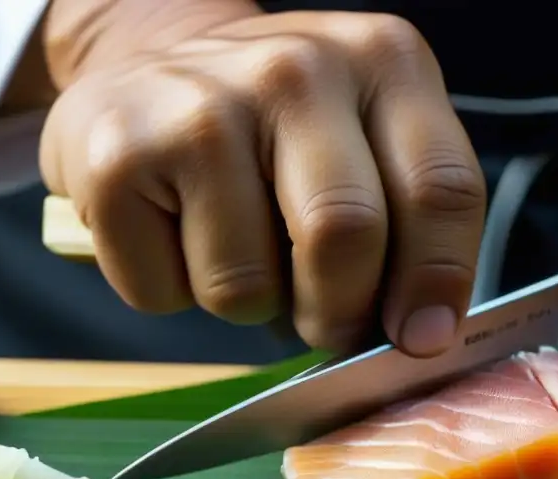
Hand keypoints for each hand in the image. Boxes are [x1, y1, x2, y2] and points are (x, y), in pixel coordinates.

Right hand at [40, 2, 485, 356]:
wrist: (150, 71)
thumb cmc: (277, 132)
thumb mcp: (370, 144)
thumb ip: (411, 223)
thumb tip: (422, 333)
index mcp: (382, 63)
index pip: (441, 189)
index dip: (438, 279)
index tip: (423, 336)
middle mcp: (296, 69)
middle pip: (346, 235)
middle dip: (339, 311)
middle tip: (324, 318)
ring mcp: (200, 105)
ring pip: (247, 286)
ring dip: (250, 303)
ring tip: (238, 245)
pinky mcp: (116, 154)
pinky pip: (166, 293)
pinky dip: (174, 291)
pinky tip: (176, 231)